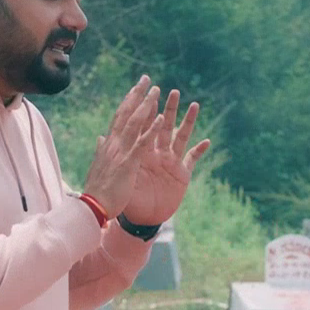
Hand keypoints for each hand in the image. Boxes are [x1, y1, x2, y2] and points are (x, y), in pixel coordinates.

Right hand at [80, 77, 164, 218]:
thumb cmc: (97, 189)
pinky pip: (142, 143)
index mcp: (108, 145)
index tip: (135, 89)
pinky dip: (151, 129)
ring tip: (156, 90)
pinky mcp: (128, 163)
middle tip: (146, 79)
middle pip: (126, 114)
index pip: (119, 118)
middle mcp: (113, 144)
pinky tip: (160, 117)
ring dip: (146, 105)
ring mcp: (121, 152)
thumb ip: (101, 150)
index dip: (127, 102)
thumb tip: (101, 138)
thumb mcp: (99, 166)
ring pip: (135, 123)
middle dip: (137, 95)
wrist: (93, 207)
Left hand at [119, 87, 210, 226]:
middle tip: (172, 91)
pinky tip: (207, 141)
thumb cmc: (127, 198)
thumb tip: (102, 137)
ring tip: (194, 105)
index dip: (145, 110)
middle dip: (168, 109)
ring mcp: (170, 162)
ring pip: (181, 137)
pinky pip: (192, 160)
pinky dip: (200, 151)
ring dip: (188, 121)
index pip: (143, 126)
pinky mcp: (181, 174)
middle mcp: (157, 153)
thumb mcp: (120, 176)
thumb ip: (114, 155)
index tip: (146, 92)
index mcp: (141, 151)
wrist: (139, 218)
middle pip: (163, 126)